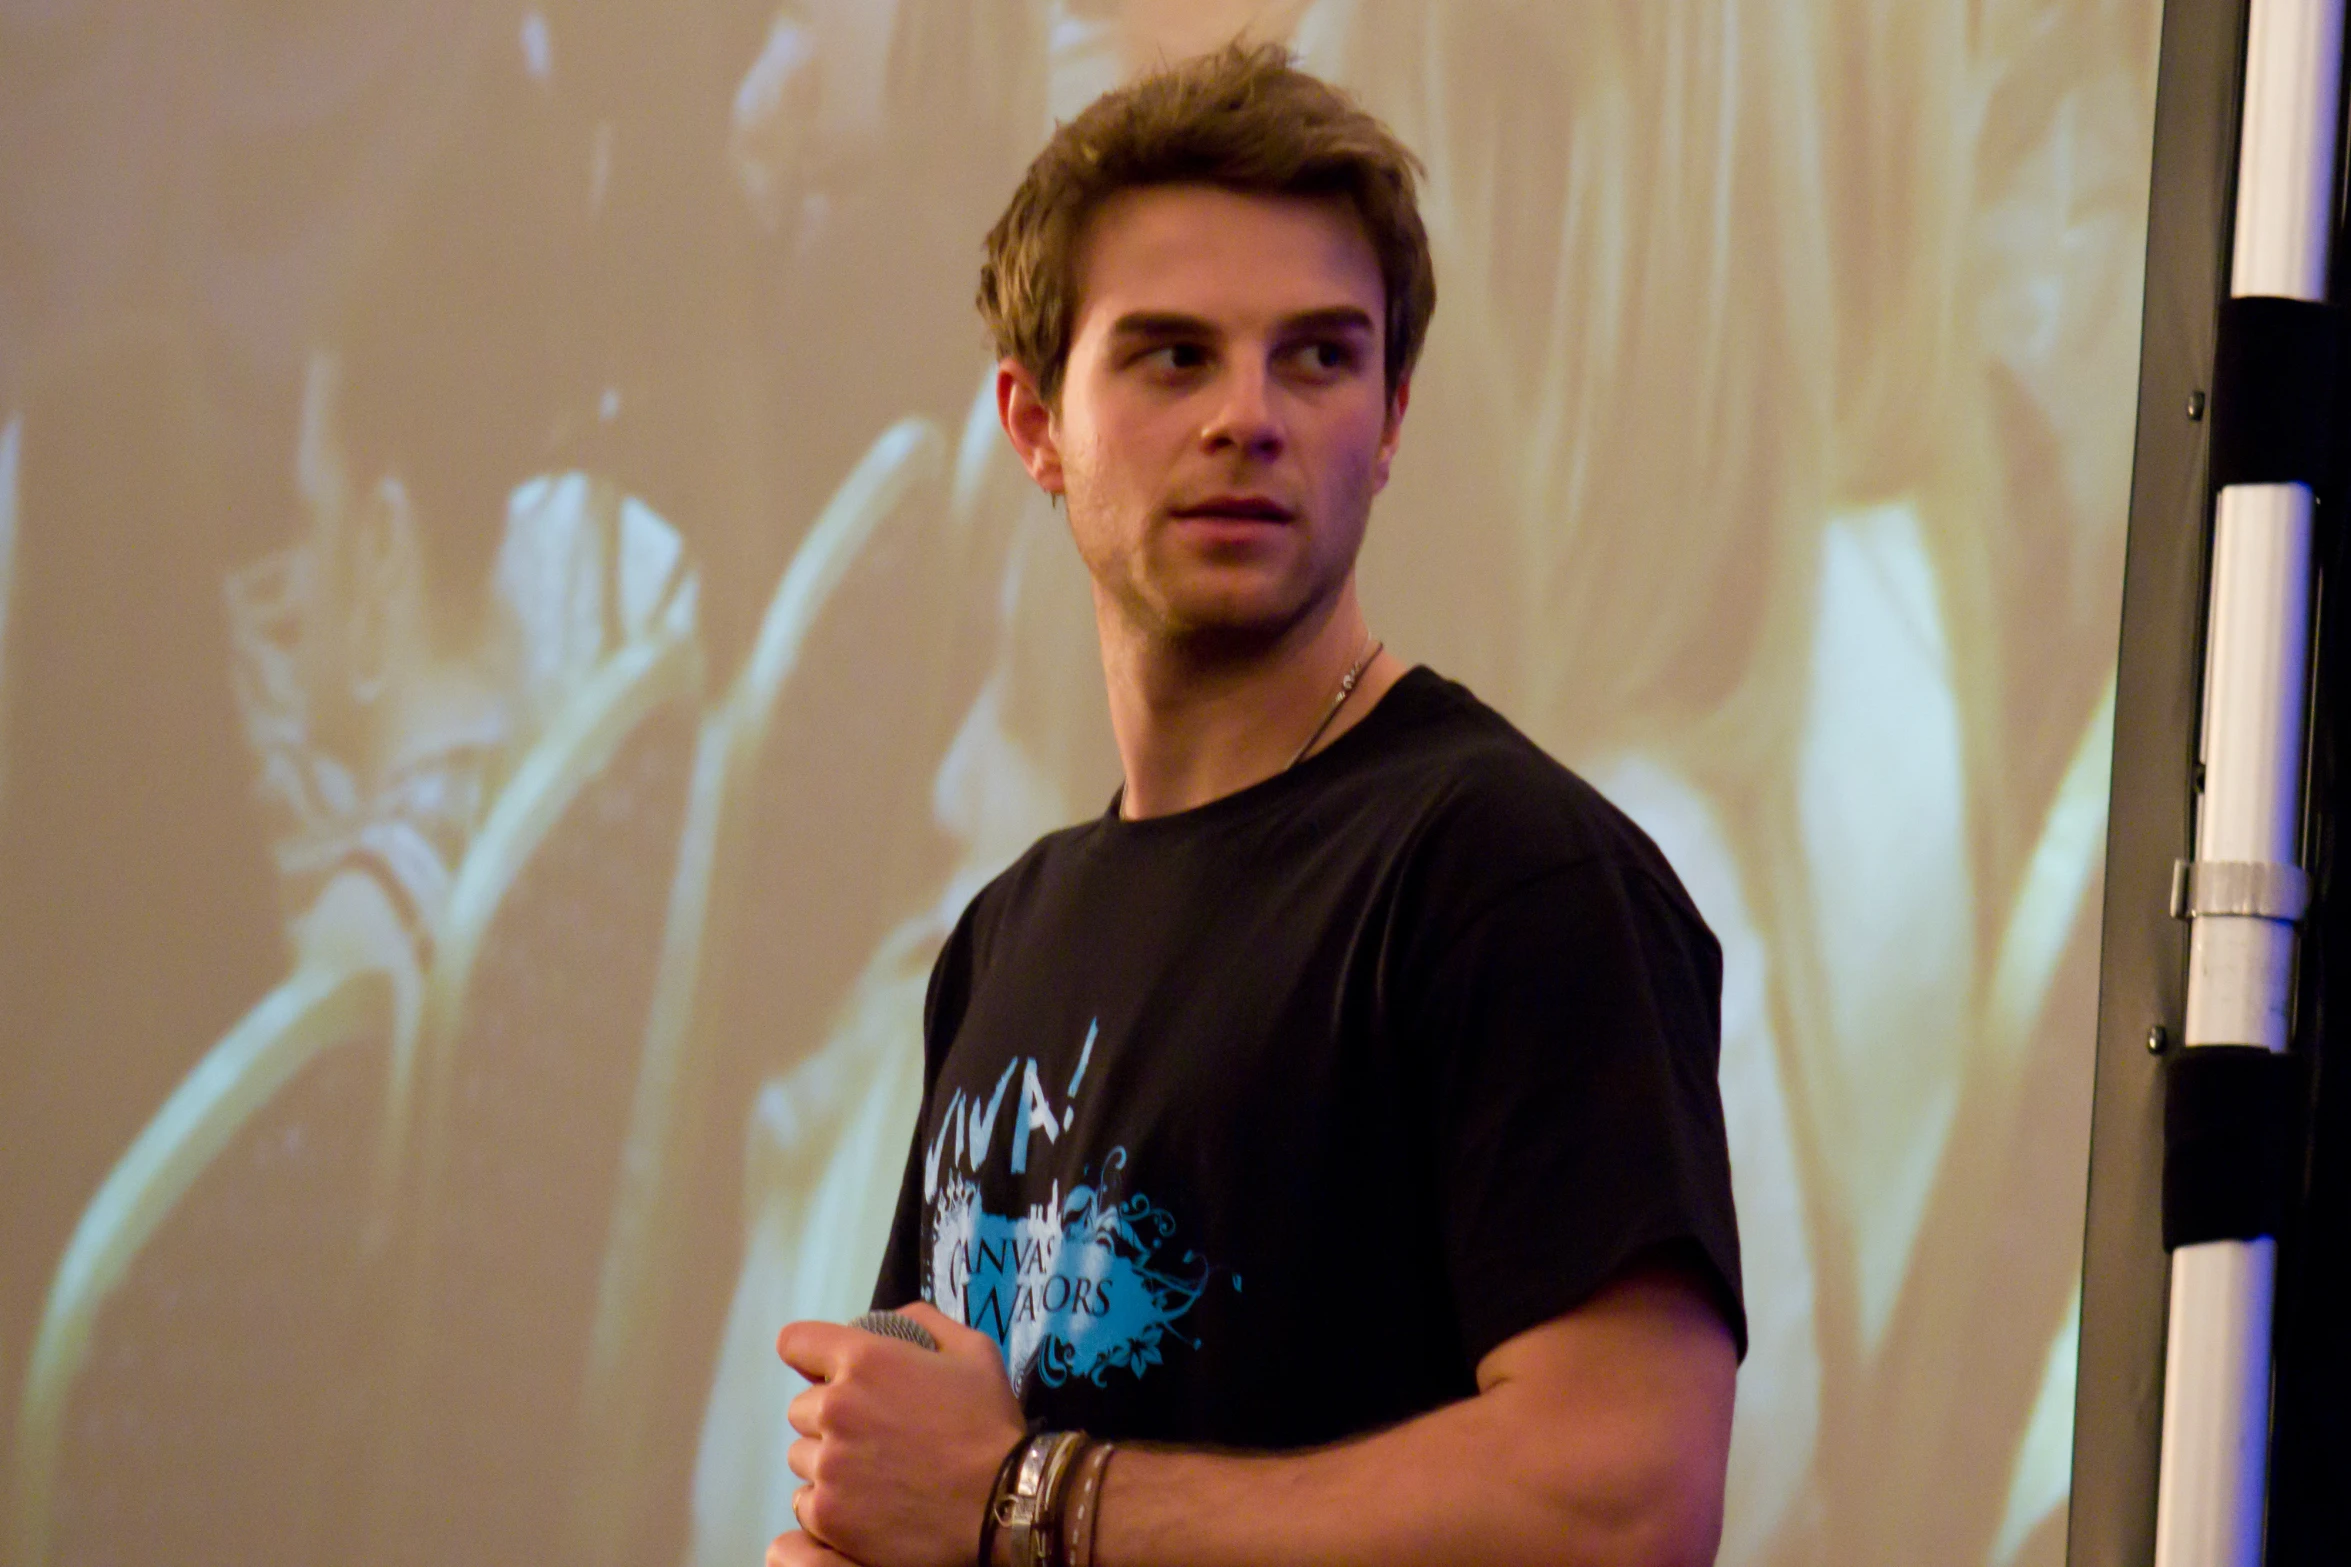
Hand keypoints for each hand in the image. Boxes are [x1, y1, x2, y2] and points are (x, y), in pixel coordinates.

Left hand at [776, 1302, 1025, 1566]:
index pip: (795, 1342)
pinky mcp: (826, 1514)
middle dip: (827, 1415)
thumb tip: (893, 1317)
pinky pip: (806, 1500)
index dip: (809, 1355)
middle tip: (870, 1432)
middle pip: (800, 1407)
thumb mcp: (973, 1351)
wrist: (1001, 1501)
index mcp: (863, 1361)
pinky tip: (866, 1503)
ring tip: (871, 1471)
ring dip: (827, 1460)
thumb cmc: (989, 1424)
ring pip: (801, 1456)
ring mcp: (827, 1465)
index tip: (824, 1372)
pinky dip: (830, 1502)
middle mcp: (834, 1408)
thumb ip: (924, 1321)